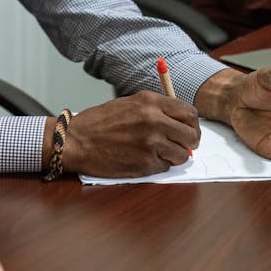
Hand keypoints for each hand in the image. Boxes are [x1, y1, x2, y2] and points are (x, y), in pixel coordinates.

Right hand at [56, 90, 199, 177]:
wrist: (77, 141)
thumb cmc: (100, 122)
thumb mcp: (130, 104)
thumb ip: (156, 109)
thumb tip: (180, 121)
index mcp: (151, 102)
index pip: (189, 113)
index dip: (192, 124)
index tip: (189, 130)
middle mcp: (154, 121)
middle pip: (191, 135)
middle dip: (190, 143)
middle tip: (182, 146)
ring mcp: (151, 144)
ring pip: (182, 155)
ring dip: (174, 156)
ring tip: (158, 153)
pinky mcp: (145, 164)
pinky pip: (165, 167)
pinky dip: (158, 165)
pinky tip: (142, 158)